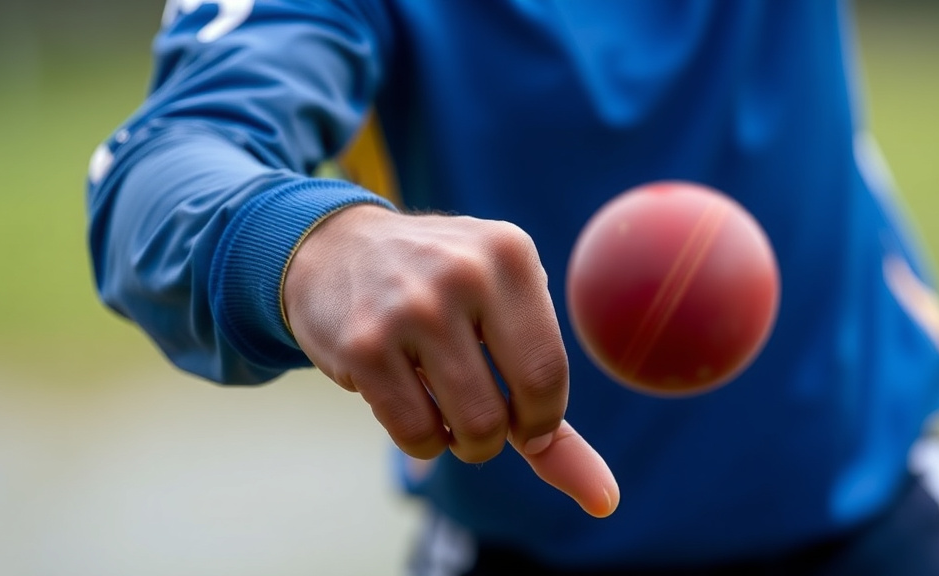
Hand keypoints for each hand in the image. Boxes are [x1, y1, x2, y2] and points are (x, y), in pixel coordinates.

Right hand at [283, 204, 618, 516]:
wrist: (335, 250)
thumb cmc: (440, 293)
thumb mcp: (500, 313)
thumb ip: (547, 398)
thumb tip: (603, 498)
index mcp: (510, 254)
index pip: (548, 372)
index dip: (541, 418)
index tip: (523, 419)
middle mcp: (464, 274)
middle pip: (511, 410)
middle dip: (498, 435)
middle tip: (480, 417)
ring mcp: (410, 309)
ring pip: (468, 429)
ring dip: (461, 441)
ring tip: (443, 407)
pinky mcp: (363, 346)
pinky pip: (416, 435)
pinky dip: (421, 440)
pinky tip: (407, 400)